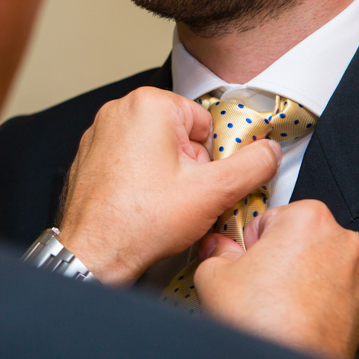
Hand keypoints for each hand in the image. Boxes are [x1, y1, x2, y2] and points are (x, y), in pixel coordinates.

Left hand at [57, 87, 281, 285]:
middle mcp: (118, 111)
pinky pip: (129, 162)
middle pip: (179, 135)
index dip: (207, 160)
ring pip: (154, 150)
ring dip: (162, 176)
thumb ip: (252, 166)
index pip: (204, 124)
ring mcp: (99, 134)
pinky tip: (137, 204)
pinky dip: (138, 182)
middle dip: (185, 168)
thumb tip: (270, 152)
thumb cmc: (139, 223)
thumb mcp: (213, 192)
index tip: (195, 182)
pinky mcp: (89, 157)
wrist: (94, 254)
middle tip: (175, 197)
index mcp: (148, 105)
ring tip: (155, 203)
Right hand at [194, 200, 358, 358]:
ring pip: (315, 266)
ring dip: (296, 279)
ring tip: (274, 306)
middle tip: (256, 287)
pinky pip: (332, 291)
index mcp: (307, 216)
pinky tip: (294, 319)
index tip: (244, 263)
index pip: (267, 218)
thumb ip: (215, 251)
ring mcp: (358, 272)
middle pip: (295, 240)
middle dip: (276, 259)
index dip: (250, 245)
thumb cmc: (263, 320)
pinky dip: (315, 301)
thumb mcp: (214, 275)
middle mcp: (341, 238)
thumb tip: (216, 248)